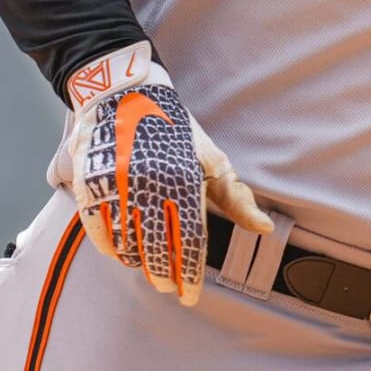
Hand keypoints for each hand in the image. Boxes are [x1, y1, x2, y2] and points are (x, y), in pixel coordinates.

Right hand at [65, 41, 272, 304]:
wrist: (123, 92)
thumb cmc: (173, 127)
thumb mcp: (210, 156)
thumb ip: (234, 196)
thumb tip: (262, 227)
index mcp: (185, 177)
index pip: (189, 240)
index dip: (190, 274)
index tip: (190, 296)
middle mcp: (152, 184)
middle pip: (157, 248)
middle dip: (165, 275)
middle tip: (171, 288)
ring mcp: (118, 186)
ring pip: (127, 245)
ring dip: (139, 264)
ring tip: (150, 270)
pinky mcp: (90, 186)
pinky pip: (99, 232)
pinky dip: (112, 249)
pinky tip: (123, 253)